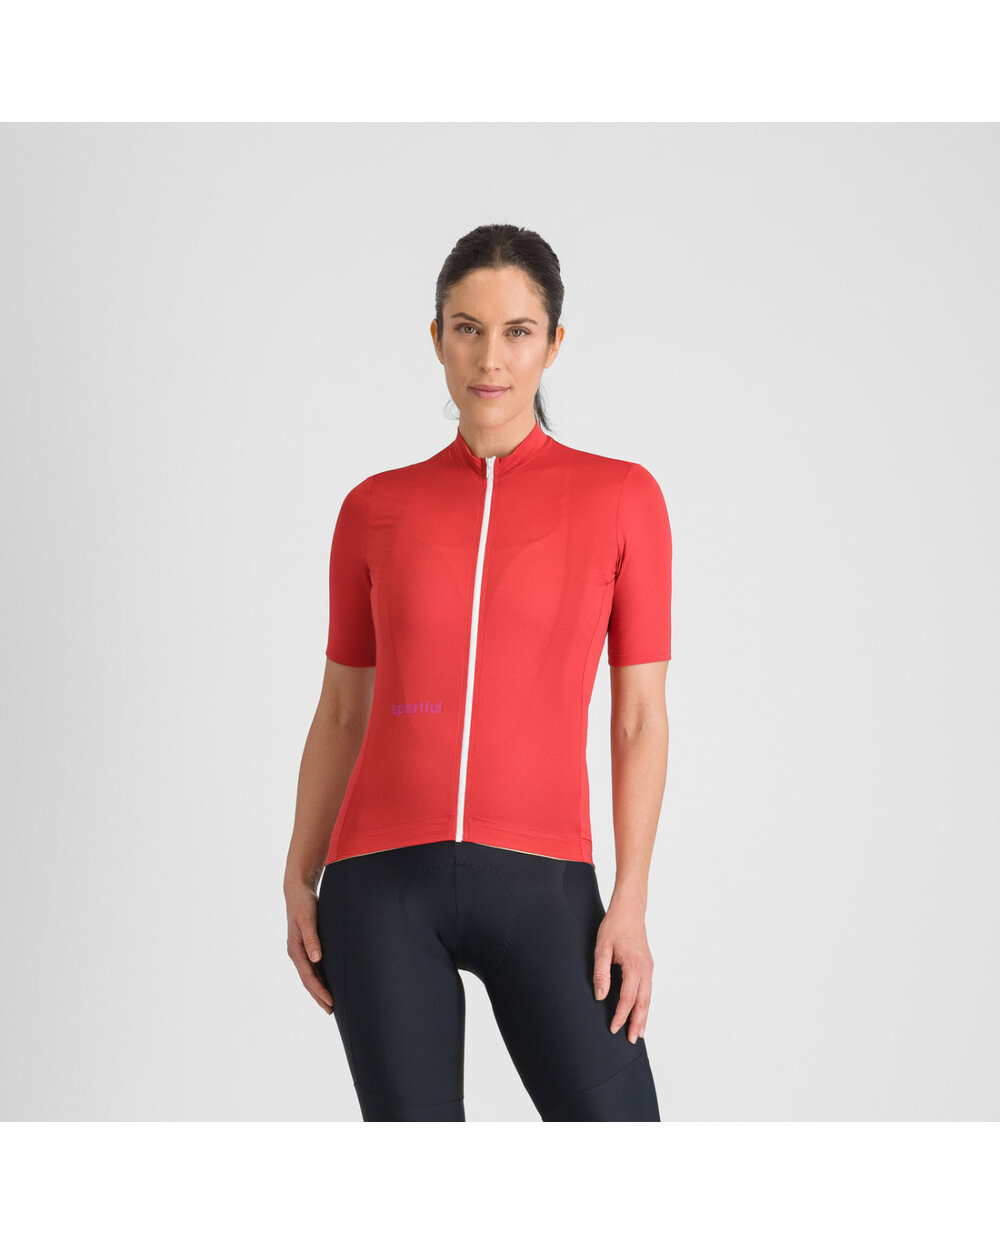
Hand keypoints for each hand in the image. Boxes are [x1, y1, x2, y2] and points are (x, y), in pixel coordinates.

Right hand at [285, 882, 333, 1014]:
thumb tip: (316, 959)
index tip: (330, 1002)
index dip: (320, 991)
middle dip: (319, 996)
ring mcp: (301, 951)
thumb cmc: (303, 903)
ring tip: (330, 1004)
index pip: (309, 977)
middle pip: (308, 981)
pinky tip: (327, 984)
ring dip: (319, 990)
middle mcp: (296, 953)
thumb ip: (312, 938)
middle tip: (331, 1011)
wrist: (297, 891)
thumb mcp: (308, 919)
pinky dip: (320, 978)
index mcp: (295, 949)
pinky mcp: (307, 946)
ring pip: (311, 976)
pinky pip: (313, 968)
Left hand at [592, 897, 652, 1042]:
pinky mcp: (648, 966)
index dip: (621, 1015)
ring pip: (648, 998)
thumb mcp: (601, 948)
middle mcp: (646, 969)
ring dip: (643, 1016)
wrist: (630, 909)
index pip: (628, 998)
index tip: (613, 1028)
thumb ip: (600, 973)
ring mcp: (649, 968)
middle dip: (637, 1022)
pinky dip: (645, 1004)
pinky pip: (648, 990)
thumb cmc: (615, 926)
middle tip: (631, 1041)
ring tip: (638, 1033)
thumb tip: (600, 996)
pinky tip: (640, 1012)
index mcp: (634, 965)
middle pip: (643, 1002)